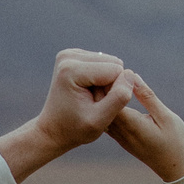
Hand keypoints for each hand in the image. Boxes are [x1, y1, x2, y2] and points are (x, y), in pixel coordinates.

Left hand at [0, 48, 133, 182]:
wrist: (53, 130)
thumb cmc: (75, 129)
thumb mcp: (99, 121)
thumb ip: (118, 98)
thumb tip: (130, 74)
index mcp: (71, 70)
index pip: (115, 70)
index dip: (114, 91)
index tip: (97, 106)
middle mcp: (68, 56)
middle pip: (113, 63)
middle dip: (110, 85)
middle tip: (93, 103)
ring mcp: (70, 53)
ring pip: (110, 62)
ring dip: (106, 82)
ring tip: (90, 99)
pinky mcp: (74, 55)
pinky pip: (103, 62)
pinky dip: (101, 78)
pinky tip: (89, 92)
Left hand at [106, 73, 183, 181]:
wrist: (176, 170)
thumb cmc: (176, 143)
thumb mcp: (166, 117)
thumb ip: (147, 96)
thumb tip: (132, 76)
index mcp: (130, 125)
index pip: (109, 99)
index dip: (106, 81)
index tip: (111, 67)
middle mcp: (120, 131)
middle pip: (100, 105)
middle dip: (100, 85)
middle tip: (105, 66)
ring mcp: (118, 136)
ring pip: (101, 111)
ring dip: (101, 94)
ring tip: (105, 76)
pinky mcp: (120, 137)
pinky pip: (106, 117)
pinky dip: (105, 104)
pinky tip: (108, 91)